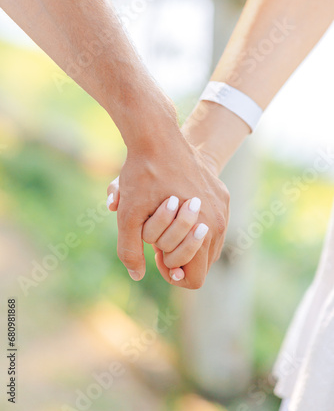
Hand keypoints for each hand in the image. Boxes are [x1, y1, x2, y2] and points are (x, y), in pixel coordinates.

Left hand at [107, 136, 228, 288]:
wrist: (159, 136)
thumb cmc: (144, 176)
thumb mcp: (129, 215)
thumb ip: (130, 251)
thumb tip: (137, 275)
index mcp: (205, 232)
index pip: (194, 280)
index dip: (171, 273)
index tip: (155, 255)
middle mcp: (220, 222)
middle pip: (201, 264)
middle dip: (176, 256)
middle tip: (157, 238)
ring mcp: (222, 206)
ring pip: (206, 244)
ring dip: (184, 240)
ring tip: (165, 221)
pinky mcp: (220, 193)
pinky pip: (210, 222)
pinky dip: (193, 223)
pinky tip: (174, 205)